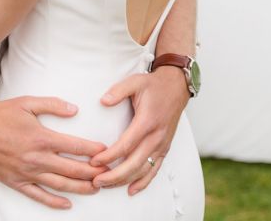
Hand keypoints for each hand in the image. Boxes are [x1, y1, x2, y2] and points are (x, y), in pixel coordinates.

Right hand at [0, 97, 107, 209]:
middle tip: (108, 173)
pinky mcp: (17, 182)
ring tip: (95, 188)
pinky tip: (67, 204)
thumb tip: (74, 109)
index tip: (106, 151)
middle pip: (72, 169)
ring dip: (80, 188)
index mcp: (41, 138)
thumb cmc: (0, 115)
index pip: (75, 147)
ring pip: (60, 185)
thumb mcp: (26, 102)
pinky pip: (39, 196)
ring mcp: (27, 173)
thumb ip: (52, 104)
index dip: (93, 150)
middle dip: (93, 172)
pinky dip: (55, 203)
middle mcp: (37, 158)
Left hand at [90, 66, 188, 193]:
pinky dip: (143, 182)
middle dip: (114, 176)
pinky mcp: (164, 148)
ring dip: (124, 181)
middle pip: (134, 164)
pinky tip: (131, 190)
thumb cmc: (153, 85)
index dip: (109, 156)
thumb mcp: (135, 81)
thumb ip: (118, 91)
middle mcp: (156, 137)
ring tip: (105, 185)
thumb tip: (103, 101)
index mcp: (147, 121)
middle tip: (95, 181)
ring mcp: (162, 145)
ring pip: (143, 171)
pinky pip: (154, 170)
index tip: (93, 161)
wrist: (176, 87)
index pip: (125, 145)